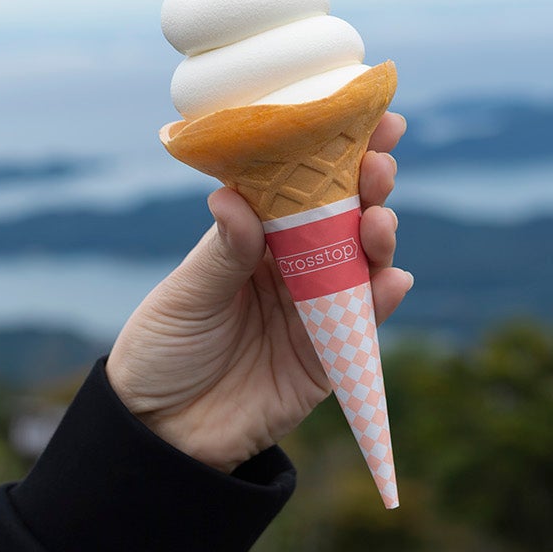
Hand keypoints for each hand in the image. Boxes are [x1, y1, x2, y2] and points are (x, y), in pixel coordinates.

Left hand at [107, 113, 411, 471]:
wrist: (160, 434)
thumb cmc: (162, 351)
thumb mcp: (185, 297)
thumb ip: (222, 253)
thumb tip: (235, 196)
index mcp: (253, 239)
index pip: (299, 185)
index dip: (333, 151)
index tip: (366, 117)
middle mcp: (290, 267)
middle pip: (341, 217)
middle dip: (367, 185)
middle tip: (378, 164)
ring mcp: (313, 311)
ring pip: (360, 263)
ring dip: (379, 237)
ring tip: (380, 221)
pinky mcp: (327, 358)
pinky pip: (363, 325)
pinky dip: (382, 300)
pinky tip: (393, 279)